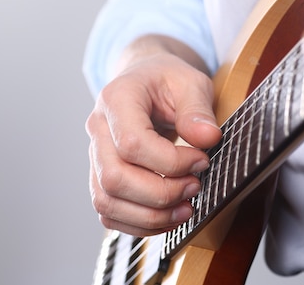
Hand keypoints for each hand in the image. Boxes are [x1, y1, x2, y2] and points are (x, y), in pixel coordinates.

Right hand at [86, 36, 221, 235]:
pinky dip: (139, 223)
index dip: (171, 161)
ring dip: (150, 214)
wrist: (146, 80)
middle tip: (196, 187)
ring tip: (186, 209)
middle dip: (162, 193)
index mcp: (116, 99)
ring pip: (107, 201)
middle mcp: (98, 128)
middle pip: (115, 178)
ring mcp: (95, 155)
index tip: (202, 160)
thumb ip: (198, 108)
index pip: (132, 143)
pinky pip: (109, 212)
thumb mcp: (190, 81)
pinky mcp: (101, 176)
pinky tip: (169, 217)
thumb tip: (208, 138)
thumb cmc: (168, 79)